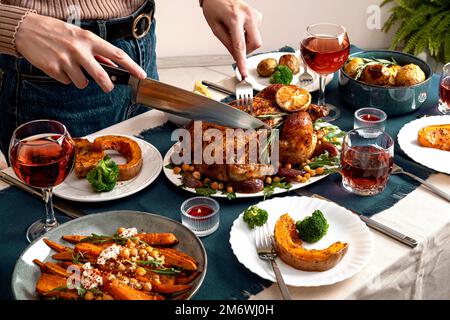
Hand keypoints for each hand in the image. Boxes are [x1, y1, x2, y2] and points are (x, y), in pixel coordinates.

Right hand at [15, 13, 146, 91]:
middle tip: (107, 87)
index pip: (116, 54)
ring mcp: (66, 60)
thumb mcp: (79, 36)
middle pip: (101, 76)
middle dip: (107, 86)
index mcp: (89, 39)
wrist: (27, 29)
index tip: (141, 75)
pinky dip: (64, 78)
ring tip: (71, 68)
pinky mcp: (53, 68)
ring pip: (82, 83)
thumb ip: (95, 51)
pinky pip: (66, 82)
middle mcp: (79, 49)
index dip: (132, 66)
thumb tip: (111, 66)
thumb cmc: (57, 32)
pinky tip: (58, 66)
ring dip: (80, 80)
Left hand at [202, 0, 261, 77]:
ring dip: (246, 41)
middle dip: (247, 50)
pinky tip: (240, 26)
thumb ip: (227, 43)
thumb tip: (236, 56)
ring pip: (256, 39)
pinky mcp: (258, 15)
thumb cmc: (215, 7)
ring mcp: (255, 14)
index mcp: (235, 19)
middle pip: (255, 44)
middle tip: (235, 47)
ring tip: (235, 32)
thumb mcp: (215, 28)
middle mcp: (248, 15)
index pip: (240, 46)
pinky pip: (256, 32)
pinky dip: (248, 34)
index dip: (242, 62)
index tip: (244, 72)